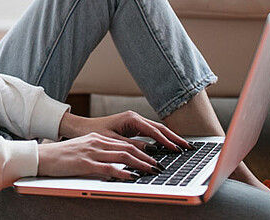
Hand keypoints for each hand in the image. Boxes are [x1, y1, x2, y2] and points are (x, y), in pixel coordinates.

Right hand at [37, 132, 163, 178]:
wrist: (42, 156)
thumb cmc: (61, 156)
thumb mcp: (83, 150)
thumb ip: (99, 153)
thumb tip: (116, 162)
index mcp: (96, 138)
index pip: (124, 143)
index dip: (142, 150)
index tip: (153, 157)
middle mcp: (96, 142)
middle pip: (127, 148)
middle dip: (146, 157)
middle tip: (159, 165)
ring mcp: (91, 152)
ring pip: (122, 156)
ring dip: (140, 164)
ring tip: (151, 171)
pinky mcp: (84, 163)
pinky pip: (108, 167)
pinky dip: (122, 172)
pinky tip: (131, 176)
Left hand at [59, 111, 191, 153]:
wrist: (81, 128)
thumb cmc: (94, 133)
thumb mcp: (113, 141)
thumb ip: (132, 146)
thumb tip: (151, 152)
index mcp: (131, 118)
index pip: (154, 131)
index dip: (167, 141)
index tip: (177, 150)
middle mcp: (135, 118)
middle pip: (160, 128)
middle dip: (175, 138)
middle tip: (188, 147)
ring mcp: (135, 122)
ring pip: (157, 130)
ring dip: (170, 138)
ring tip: (183, 147)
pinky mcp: (133, 127)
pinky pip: (151, 133)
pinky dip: (161, 139)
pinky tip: (169, 146)